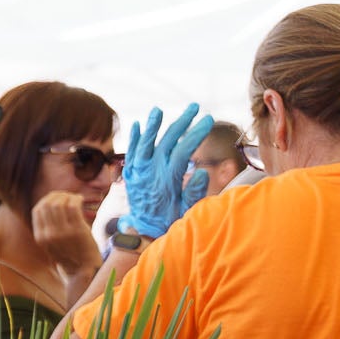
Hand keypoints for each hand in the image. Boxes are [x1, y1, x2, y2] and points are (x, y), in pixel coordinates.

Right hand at [31, 189, 101, 279]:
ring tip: (75, 198)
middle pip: (48, 204)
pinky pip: (73, 206)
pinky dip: (76, 199)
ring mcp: (62, 232)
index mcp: (40, 237)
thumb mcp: (51, 243)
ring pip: (59, 203)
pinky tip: (80, 200)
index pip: (37, 209)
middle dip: (58, 195)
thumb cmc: (70, 253)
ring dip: (68, 196)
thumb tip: (51, 202)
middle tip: (68, 196)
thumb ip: (47, 226)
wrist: (83, 269)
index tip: (57, 198)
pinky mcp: (77, 230)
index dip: (47, 199)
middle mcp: (48, 234)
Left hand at [121, 105, 214, 241]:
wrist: (143, 231)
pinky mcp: (131, 174)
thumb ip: (194, 192)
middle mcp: (150, 173)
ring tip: (158, 109)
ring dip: (152, 126)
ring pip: (144, 145)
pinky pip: (131, 153)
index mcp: (167, 180)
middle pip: (165, 142)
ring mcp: (138, 173)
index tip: (209, 120)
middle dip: (181, 123)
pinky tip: (137, 125)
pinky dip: (134, 139)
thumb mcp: (186, 210)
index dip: (195, 134)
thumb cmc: (169, 220)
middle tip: (195, 107)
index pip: (182, 150)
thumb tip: (201, 171)